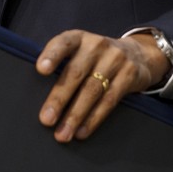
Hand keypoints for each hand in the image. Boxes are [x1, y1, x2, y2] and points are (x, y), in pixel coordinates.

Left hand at [35, 29, 170, 142]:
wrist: (137, 55)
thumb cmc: (96, 58)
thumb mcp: (81, 51)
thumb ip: (64, 64)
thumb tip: (35, 94)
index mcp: (79, 38)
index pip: (64, 42)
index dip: (52, 55)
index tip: (40, 70)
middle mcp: (97, 45)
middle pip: (76, 73)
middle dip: (59, 98)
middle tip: (46, 119)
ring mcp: (115, 59)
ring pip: (92, 90)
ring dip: (75, 115)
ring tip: (63, 134)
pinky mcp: (129, 76)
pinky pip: (109, 100)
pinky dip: (94, 119)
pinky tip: (82, 132)